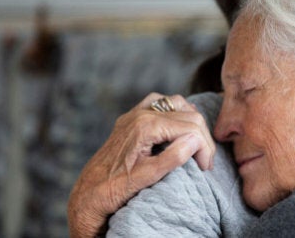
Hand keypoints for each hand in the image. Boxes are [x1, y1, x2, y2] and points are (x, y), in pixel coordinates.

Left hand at [67, 93, 215, 237]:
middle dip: (202, 138)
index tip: (205, 168)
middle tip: (204, 162)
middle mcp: (141, 114)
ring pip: (177, 103)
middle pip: (189, 115)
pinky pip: (161, 103)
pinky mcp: (132, 117)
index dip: (204, 147)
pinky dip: (176, 113)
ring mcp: (135, 113)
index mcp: (146, 126)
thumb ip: (174, 157)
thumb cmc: (115, 188)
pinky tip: (179, 129)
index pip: (191, 127)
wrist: (88, 192)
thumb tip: (195, 139)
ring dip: (191, 122)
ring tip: (196, 146)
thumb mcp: (148, 176)